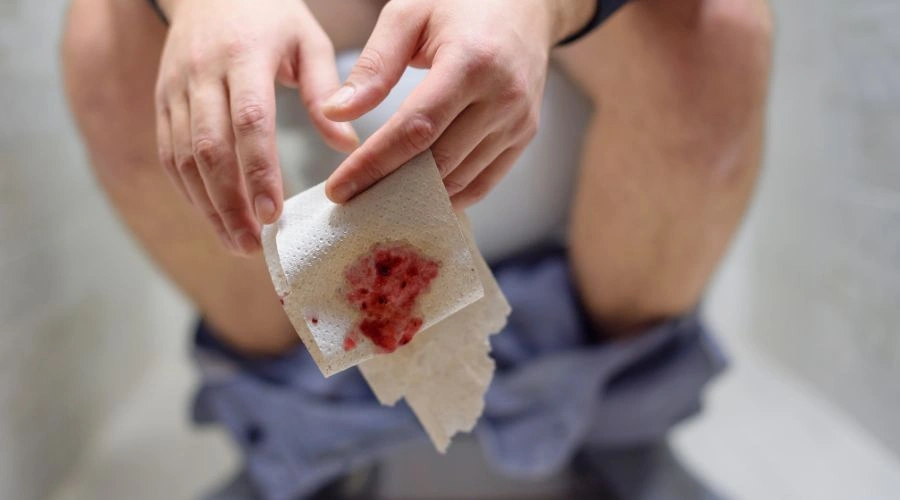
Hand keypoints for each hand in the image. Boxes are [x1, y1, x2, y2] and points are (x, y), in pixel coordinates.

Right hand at [155, 0, 357, 253]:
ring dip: (207, 206)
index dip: (258, 171)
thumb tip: (348, 147)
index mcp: (244, 55)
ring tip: (236, 242)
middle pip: (209, 148)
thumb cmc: (270, 15)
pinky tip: (212, 215)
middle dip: (229, 202)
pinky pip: (169, 152)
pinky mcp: (162, 100)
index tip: (273, 214)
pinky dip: (189, 189)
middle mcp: (202, 73)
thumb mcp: (308, 40)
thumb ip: (327, 92)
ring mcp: (175, 88)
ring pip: (182, 157)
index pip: (248, 122)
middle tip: (252, 245)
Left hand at [322, 0, 592, 207]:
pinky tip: (418, 197)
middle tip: (350, 201)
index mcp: (472, 62)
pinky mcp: (524, 135)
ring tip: (377, 200)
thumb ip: (374, 66)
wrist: (526, 4)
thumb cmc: (461, 3)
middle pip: (437, 161)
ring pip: (459, 179)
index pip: (415, 129)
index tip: (339, 189)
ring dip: (416, 196)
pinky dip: (448, 195)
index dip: (374, 164)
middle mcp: (502, 97)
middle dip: (388, 186)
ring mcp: (518, 121)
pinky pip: (483, 182)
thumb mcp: (409, 16)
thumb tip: (335, 112)